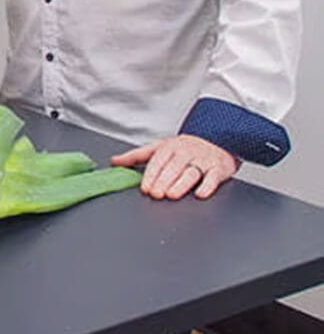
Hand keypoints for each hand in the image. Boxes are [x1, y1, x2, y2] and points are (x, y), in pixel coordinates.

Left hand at [110, 135, 238, 200]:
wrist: (217, 139)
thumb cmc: (184, 148)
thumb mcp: (159, 147)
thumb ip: (136, 156)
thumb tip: (115, 161)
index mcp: (169, 147)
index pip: (158, 161)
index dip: (151, 175)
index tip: (145, 188)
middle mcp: (186, 152)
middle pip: (173, 167)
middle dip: (163, 181)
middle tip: (155, 194)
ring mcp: (202, 160)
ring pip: (191, 172)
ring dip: (181, 184)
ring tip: (171, 194)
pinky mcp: (218, 168)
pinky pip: (213, 177)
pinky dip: (208, 186)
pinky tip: (200, 194)